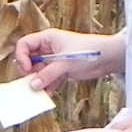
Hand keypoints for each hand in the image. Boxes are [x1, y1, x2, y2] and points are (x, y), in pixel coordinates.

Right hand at [10, 28, 124, 91]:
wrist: (109, 57)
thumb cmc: (89, 51)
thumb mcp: (66, 62)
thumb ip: (48, 74)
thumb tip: (33, 85)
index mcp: (47, 38)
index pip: (24, 45)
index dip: (22, 57)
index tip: (28, 69)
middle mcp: (48, 48)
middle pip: (29, 59)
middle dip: (29, 72)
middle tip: (32, 82)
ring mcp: (54, 60)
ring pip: (38, 71)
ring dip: (38, 81)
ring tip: (40, 91)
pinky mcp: (61, 70)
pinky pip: (48, 79)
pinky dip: (47, 86)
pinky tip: (49, 93)